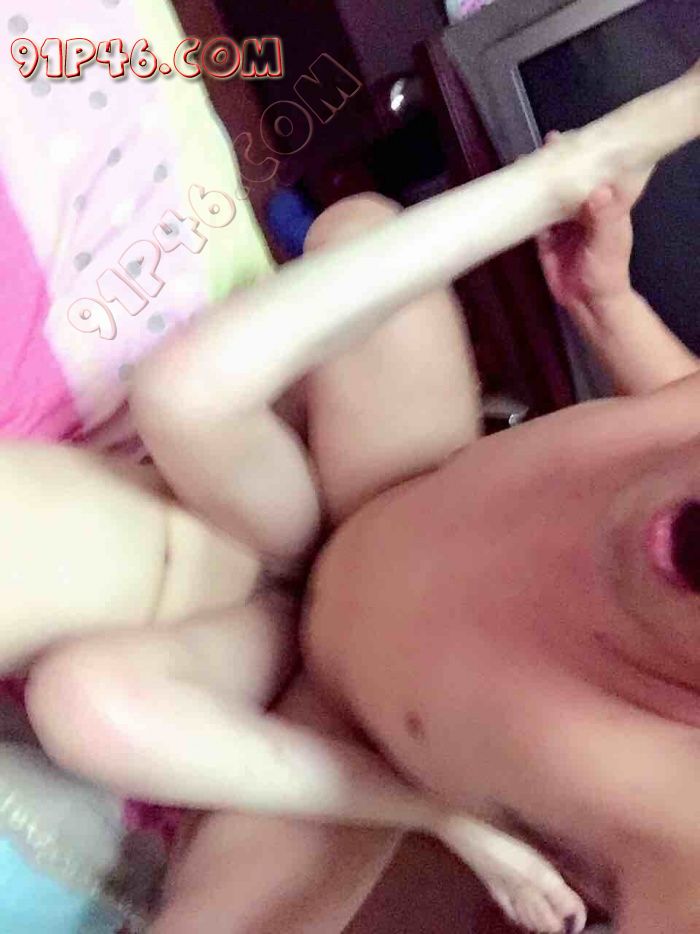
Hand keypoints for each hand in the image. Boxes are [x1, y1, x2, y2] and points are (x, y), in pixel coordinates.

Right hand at [537, 131, 651, 310]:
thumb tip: (598, 189)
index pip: (600, 173)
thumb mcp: (608, 243)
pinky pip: (534, 218)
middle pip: (572, 180)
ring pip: (551, 196)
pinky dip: (526, 206)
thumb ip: (603, 217)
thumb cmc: (606, 272)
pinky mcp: (546, 238)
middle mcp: (585, 209)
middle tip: (548, 143)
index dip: (591, 154)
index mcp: (607, 205)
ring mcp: (564, 223)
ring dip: (540, 181)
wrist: (586, 303)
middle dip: (561, 163)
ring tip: (526, 162)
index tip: (579, 137)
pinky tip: (515, 191)